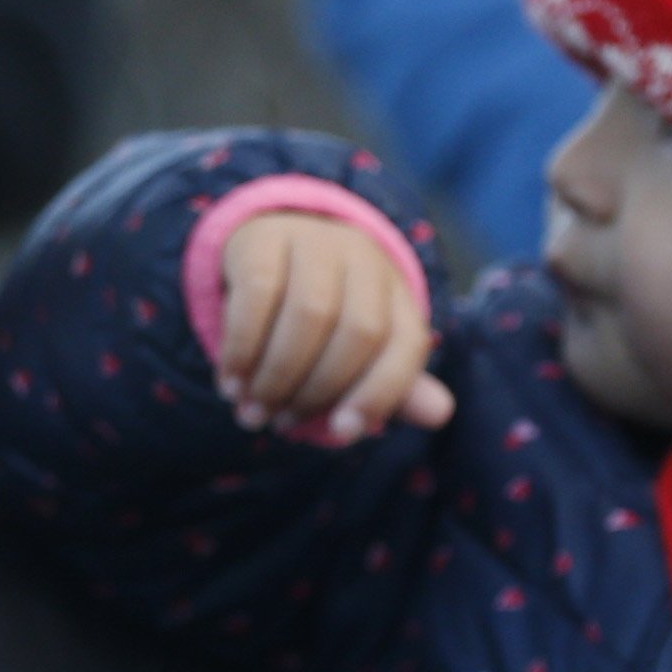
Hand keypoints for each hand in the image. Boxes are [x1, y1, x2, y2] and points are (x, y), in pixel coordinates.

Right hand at [217, 215, 454, 441]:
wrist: (265, 247)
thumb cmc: (318, 314)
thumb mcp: (355, 350)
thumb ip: (389, 383)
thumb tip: (441, 414)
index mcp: (395, 293)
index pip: (405, 345)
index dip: (380, 393)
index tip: (342, 433)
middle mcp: (365, 261)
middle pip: (358, 332)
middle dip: (317, 389)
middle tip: (280, 423)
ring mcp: (316, 242)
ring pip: (310, 313)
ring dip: (277, 375)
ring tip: (251, 411)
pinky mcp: (265, 239)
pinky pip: (259, 294)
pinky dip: (243, 348)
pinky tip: (230, 382)